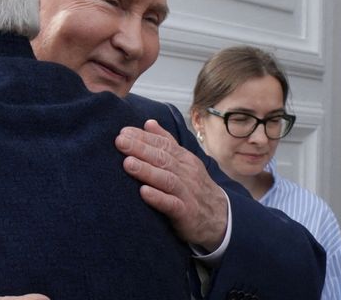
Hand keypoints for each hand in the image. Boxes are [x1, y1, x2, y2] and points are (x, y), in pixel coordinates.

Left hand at [116, 119, 227, 250]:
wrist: (221, 217)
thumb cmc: (194, 187)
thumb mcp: (184, 162)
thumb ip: (166, 142)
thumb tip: (148, 123)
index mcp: (184, 159)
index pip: (163, 144)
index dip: (144, 137)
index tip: (123, 132)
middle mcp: (186, 173)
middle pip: (162, 158)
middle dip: (140, 149)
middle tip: (120, 141)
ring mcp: (187, 193)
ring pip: (167, 179)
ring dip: (147, 171)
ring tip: (128, 163)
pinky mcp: (187, 213)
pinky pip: (172, 204)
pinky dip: (158, 198)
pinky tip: (143, 192)